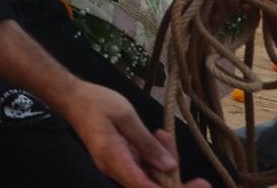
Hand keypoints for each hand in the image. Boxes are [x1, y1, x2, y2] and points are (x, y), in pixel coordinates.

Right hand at [60, 83, 197, 187]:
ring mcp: (119, 167)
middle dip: (178, 185)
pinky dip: (156, 158)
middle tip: (204, 183)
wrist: (72, 98)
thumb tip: (169, 167)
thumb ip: (147, 143)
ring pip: (150, 179)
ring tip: (166, 136)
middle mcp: (116, 169)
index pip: (143, 186)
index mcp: (114, 158)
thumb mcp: (125, 116)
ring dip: (167, 165)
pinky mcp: (122, 162)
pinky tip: (160, 138)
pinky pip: (144, 168)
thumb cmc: (96, 103)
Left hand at [161, 0, 241, 20]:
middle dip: (233, 3)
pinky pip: (209, 20)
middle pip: (232, 7)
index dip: (245, 0)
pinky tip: (215, 13)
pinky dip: (215, 18)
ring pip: (223, 14)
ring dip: (224, 9)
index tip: (247, 1)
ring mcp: (207, 5)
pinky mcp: (196, 12)